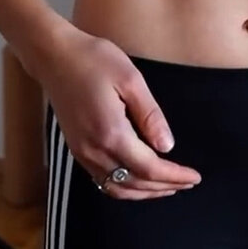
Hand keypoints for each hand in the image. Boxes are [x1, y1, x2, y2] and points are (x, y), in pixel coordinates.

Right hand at [30, 24, 201, 200]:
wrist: (53, 57)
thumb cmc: (93, 60)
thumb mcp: (130, 79)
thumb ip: (150, 116)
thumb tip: (167, 146)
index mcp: (111, 133)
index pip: (149, 167)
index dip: (174, 176)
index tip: (194, 177)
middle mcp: (94, 150)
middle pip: (134, 183)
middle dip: (164, 187)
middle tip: (188, 183)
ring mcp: (82, 152)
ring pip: (116, 188)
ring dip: (144, 192)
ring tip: (168, 187)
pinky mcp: (76, 149)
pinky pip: (102, 180)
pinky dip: (124, 188)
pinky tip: (137, 181)